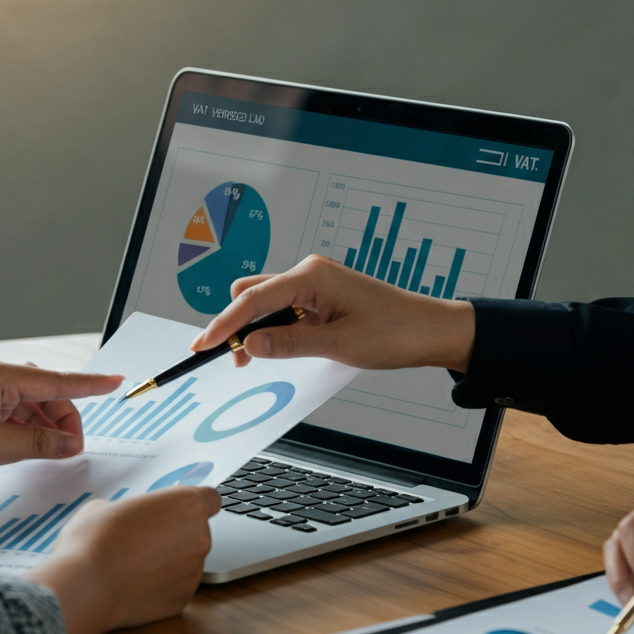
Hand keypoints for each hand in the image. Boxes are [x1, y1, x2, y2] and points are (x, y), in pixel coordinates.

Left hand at [0, 359, 122, 493]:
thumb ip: (38, 445)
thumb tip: (70, 446)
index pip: (57, 379)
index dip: (90, 384)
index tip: (116, 381)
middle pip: (46, 396)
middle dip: (64, 421)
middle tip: (73, 450)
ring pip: (30, 410)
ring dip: (44, 431)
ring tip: (53, 456)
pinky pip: (13, 420)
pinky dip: (26, 435)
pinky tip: (30, 453)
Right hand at [29, 486, 220, 633]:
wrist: (87, 586)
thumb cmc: (96, 540)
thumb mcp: (107, 506)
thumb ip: (132, 509)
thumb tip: (128, 518)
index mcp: (187, 505)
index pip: (211, 498)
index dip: (195, 504)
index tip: (179, 508)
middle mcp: (200, 538)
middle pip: (197, 532)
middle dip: (175, 534)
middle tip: (144, 536)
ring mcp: (194, 572)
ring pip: (187, 561)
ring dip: (169, 561)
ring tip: (134, 563)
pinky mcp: (182, 601)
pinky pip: (176, 587)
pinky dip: (162, 586)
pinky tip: (135, 583)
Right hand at [190, 254, 475, 372]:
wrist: (430, 330)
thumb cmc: (394, 331)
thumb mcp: (337, 344)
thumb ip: (288, 343)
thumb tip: (250, 345)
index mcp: (311, 276)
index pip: (252, 298)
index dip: (224, 323)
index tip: (203, 345)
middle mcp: (309, 273)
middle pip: (251, 293)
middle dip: (235, 324)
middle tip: (227, 358)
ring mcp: (315, 284)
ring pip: (266, 302)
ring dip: (254, 328)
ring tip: (249, 359)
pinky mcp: (321, 297)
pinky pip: (285, 309)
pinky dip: (273, 328)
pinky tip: (273, 348)